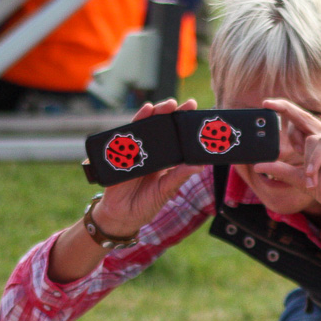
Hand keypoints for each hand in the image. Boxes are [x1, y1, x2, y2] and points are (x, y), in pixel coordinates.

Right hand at [90, 98, 202, 235]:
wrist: (121, 217)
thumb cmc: (146, 204)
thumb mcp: (165, 190)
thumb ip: (178, 177)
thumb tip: (199, 165)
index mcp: (165, 160)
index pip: (175, 137)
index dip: (183, 124)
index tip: (194, 110)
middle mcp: (151, 152)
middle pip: (160, 127)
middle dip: (169, 113)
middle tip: (180, 104)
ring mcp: (135, 151)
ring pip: (144, 127)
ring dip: (153, 114)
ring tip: (164, 105)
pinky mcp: (121, 154)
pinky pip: (127, 135)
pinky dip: (135, 122)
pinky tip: (144, 113)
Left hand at [260, 98, 320, 219]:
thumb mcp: (301, 181)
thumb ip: (282, 171)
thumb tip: (258, 165)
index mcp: (314, 146)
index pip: (296, 127)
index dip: (283, 117)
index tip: (266, 106)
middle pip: (302, 117)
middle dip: (284, 108)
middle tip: (267, 103)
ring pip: (310, 139)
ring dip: (307, 161)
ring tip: (311, 179)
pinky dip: (316, 159)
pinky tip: (313, 174)